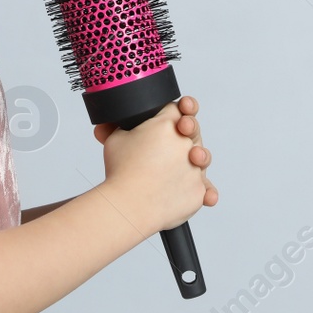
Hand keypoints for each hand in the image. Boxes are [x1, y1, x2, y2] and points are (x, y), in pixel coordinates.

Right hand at [94, 95, 215, 207]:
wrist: (129, 204)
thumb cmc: (121, 172)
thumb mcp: (114, 140)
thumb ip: (116, 129)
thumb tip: (104, 127)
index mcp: (166, 124)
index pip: (176, 109)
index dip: (175, 111)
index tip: (176, 113)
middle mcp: (185, 143)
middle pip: (193, 130)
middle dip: (189, 128)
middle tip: (183, 130)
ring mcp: (194, 167)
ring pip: (202, 158)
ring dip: (199, 157)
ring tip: (194, 159)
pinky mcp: (198, 190)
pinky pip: (205, 189)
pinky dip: (205, 192)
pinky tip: (208, 196)